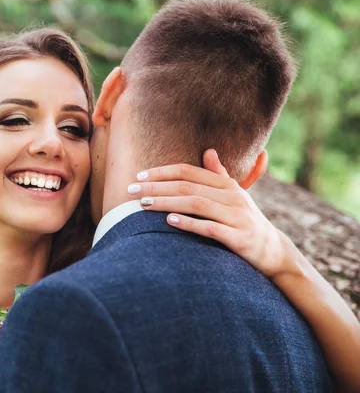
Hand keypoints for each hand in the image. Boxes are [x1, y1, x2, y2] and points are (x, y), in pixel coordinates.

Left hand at [129, 149, 293, 278]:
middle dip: (156, 187)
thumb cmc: (246, 221)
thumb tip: (208, 151)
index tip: (138, 176)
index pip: (189, 172)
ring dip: (166, 203)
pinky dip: (190, 223)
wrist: (273, 252)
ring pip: (196, 204)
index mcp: (227, 185)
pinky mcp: (239, 238)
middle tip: (130, 191)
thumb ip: (219, 175)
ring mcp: (237, 217)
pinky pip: (210, 228)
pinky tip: (169, 222)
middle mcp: (232, 197)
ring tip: (142, 205)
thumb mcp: (235, 195)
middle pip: (187, 187)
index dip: (162, 172)